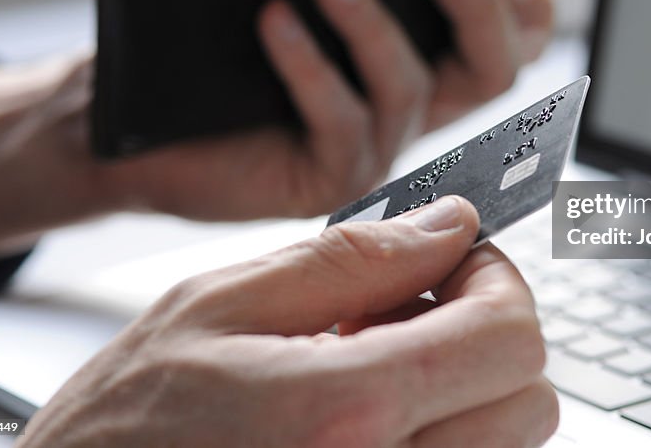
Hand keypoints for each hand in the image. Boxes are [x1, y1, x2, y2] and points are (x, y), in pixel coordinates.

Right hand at [19, 197, 557, 447]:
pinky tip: (366, 416)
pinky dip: (440, 435)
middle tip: (411, 313)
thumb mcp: (215, 309)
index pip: (510, 338)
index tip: (452, 266)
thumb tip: (450, 224)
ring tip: (374, 367)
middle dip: (487, 337)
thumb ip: (348, 260)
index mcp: (344, 411)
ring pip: (506, 444)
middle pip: (528, 400)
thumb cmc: (121, 426)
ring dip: (464, 390)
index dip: (494, 283)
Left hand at [106, 0, 553, 218]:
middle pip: (493, 71)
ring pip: (411, 89)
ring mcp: (375, 147)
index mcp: (420, 57)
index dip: (525, 8)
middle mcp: (411, 106)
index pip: (509, 40)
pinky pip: (340, 120)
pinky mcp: (329, 180)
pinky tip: (275, 20)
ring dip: (372, 23)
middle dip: (479, 9)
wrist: (146, 131)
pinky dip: (311, 65)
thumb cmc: (211, 50)